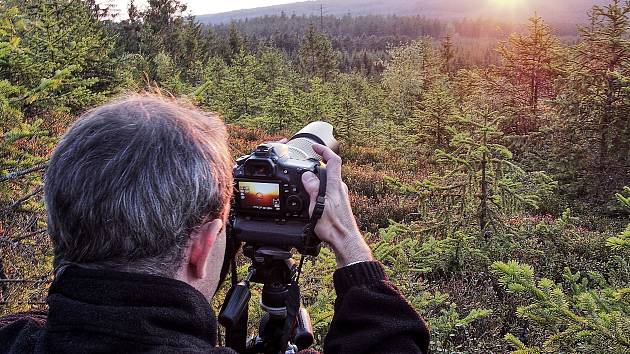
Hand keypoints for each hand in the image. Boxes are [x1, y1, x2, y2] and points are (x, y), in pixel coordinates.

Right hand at [301, 144, 372, 267]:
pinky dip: (318, 190)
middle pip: (330, 170)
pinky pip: (327, 191)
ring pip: (328, 182)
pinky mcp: (338, 204)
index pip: (334, 160)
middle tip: (305, 165)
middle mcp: (340, 188)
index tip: (314, 147)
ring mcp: (340, 196)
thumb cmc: (334, 227)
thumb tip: (307, 175)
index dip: (324, 150)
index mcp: (335, 185)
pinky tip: (311, 200)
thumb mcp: (318, 205)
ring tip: (305, 185)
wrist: (345, 240)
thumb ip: (313, 188)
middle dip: (317, 166)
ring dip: (317, 180)